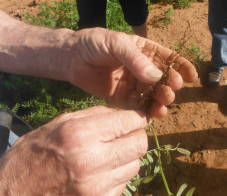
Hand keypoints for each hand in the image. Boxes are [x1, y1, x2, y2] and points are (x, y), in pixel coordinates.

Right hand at [0, 106, 147, 195]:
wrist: (13, 194)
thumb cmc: (33, 154)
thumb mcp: (57, 124)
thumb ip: (92, 115)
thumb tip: (120, 114)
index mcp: (81, 135)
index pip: (128, 122)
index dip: (138, 118)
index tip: (139, 118)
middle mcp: (92, 161)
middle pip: (139, 145)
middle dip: (137, 137)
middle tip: (127, 135)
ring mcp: (96, 187)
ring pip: (135, 165)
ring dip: (127, 157)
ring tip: (110, 154)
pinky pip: (123, 184)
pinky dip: (118, 175)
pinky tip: (102, 172)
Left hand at [66, 28, 197, 116]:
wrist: (71, 58)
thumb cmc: (94, 44)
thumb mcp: (116, 44)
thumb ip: (135, 59)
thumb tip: (157, 76)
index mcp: (145, 51)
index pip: (168, 59)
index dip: (181, 67)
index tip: (190, 76)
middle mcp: (143, 69)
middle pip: (163, 80)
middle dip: (170, 86)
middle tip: (170, 91)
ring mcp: (135, 84)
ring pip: (154, 95)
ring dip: (161, 101)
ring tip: (163, 105)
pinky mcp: (124, 98)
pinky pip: (140, 106)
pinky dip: (148, 111)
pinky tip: (153, 114)